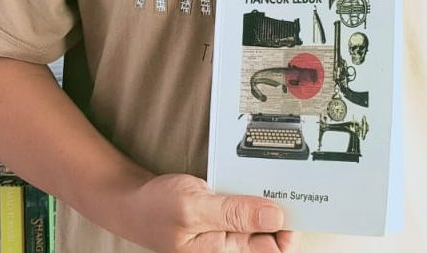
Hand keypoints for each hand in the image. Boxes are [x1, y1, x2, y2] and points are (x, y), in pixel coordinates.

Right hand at [123, 173, 296, 252]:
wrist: (132, 201)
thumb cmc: (155, 209)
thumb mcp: (194, 208)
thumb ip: (235, 213)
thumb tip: (275, 216)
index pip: (273, 250)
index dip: (288, 229)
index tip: (294, 205)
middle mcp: (230, 247)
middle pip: (272, 235)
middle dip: (277, 210)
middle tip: (278, 187)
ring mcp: (228, 233)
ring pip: (261, 219)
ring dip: (263, 200)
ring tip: (259, 181)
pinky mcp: (224, 218)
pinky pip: (247, 208)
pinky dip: (250, 193)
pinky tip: (244, 180)